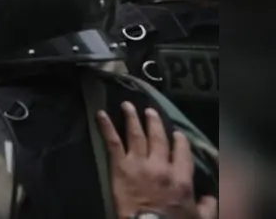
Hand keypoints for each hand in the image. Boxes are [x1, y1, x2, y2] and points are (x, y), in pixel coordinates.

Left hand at [96, 102, 217, 218]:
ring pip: (136, 135)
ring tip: (127, 106)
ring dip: (132, 118)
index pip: (182, 153)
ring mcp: (139, 164)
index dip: (179, 141)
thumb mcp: (199, 217)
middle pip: (158, 139)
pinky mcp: (119, 166)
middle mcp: (161, 166)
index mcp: (180, 177)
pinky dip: (106, 127)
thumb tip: (212, 198)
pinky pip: (112, 143)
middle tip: (149, 111)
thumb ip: (209, 206)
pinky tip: (100, 115)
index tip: (177, 133)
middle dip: (154, 123)